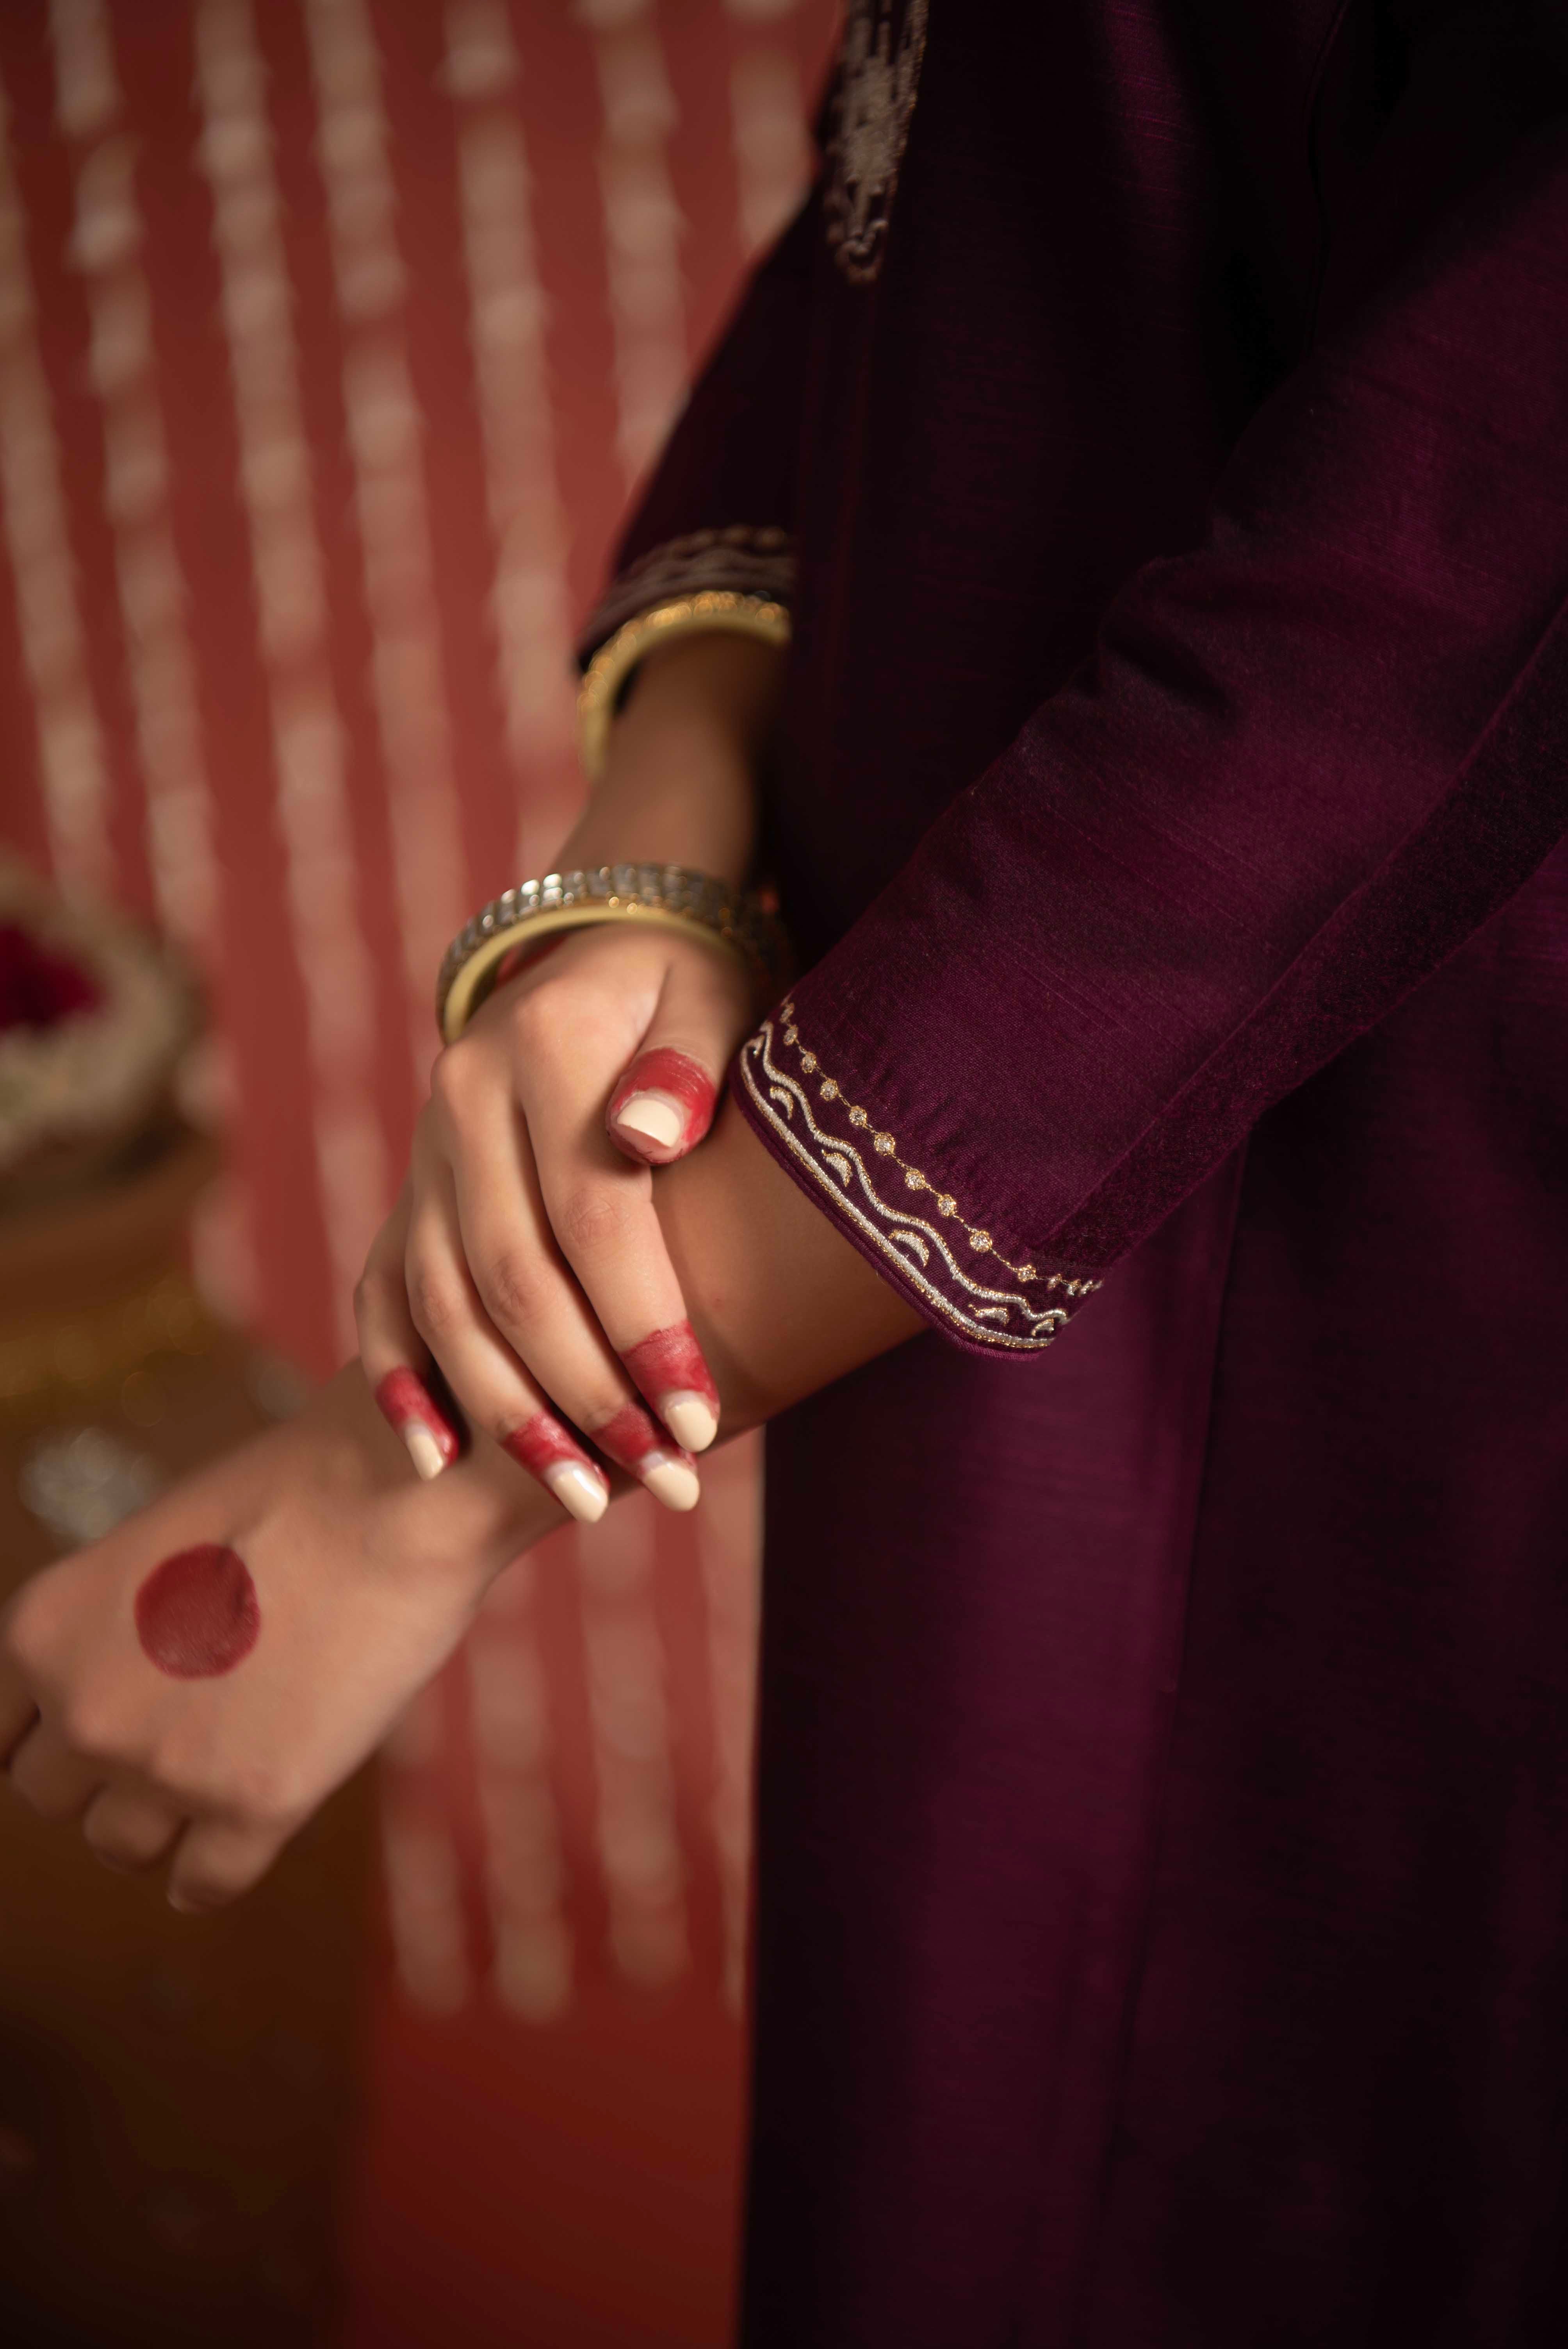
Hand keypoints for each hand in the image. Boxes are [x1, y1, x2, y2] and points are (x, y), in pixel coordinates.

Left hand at [0, 1367, 551, 1909]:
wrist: (394, 1499)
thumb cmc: (293, 1488)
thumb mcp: (158, 1537)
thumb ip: (117, 1620)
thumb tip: (132, 1670)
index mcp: (44, 1631)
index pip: (2, 1733)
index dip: (53, 1731)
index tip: (90, 1731)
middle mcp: (86, 1712)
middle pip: (52, 1796)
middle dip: (101, 1774)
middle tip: (162, 1743)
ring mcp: (167, 1770)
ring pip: (119, 1846)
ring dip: (156, 1823)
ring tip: (205, 1784)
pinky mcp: (254, 1807)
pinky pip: (202, 1883)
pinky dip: (210, 1872)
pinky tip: (235, 1840)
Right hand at [356, 920, 755, 1519]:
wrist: (608, 943)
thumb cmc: (686, 986)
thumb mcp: (710, 998)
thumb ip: (690, 1063)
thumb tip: (647, 1136)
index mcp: (537, 1050)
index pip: (591, 1215)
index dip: (643, 1325)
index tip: (700, 1418)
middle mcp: (461, 1105)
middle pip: (513, 1278)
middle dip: (588, 1396)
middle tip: (666, 1482)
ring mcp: (426, 1152)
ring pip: (445, 1304)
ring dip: (509, 1413)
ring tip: (585, 1499)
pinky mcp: (412, 1190)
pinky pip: (384, 1294)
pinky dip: (402, 1376)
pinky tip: (438, 1456)